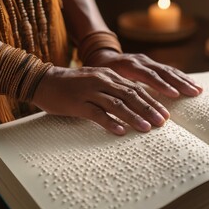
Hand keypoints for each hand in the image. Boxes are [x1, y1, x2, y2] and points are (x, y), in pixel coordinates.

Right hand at [32, 66, 169, 134]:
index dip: (151, 101)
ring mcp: (90, 92)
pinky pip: (96, 114)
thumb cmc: (73, 84)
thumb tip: (133, 101)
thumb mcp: (96, 81)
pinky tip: (120, 132)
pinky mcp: (77, 103)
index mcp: (109, 76)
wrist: (44, 81)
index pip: (135, 89)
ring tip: (147, 129)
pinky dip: (109, 123)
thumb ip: (113, 89)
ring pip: (116, 105)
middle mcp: (102, 81)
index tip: (164, 114)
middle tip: (162, 122)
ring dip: (133, 117)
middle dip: (148, 109)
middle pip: (130, 96)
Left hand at [86, 50, 202, 97]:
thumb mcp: (104, 79)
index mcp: (129, 65)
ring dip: (184, 80)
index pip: (148, 75)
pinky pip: (168, 69)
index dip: (161, 85)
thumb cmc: (101, 73)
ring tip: (198, 89)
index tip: (175, 94)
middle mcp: (141, 61)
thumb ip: (115, 88)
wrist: (103, 57)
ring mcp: (148, 61)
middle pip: (163, 71)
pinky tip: (191, 83)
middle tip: (194, 92)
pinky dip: (180, 77)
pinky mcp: (151, 63)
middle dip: (180, 82)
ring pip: (168, 69)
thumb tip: (123, 106)